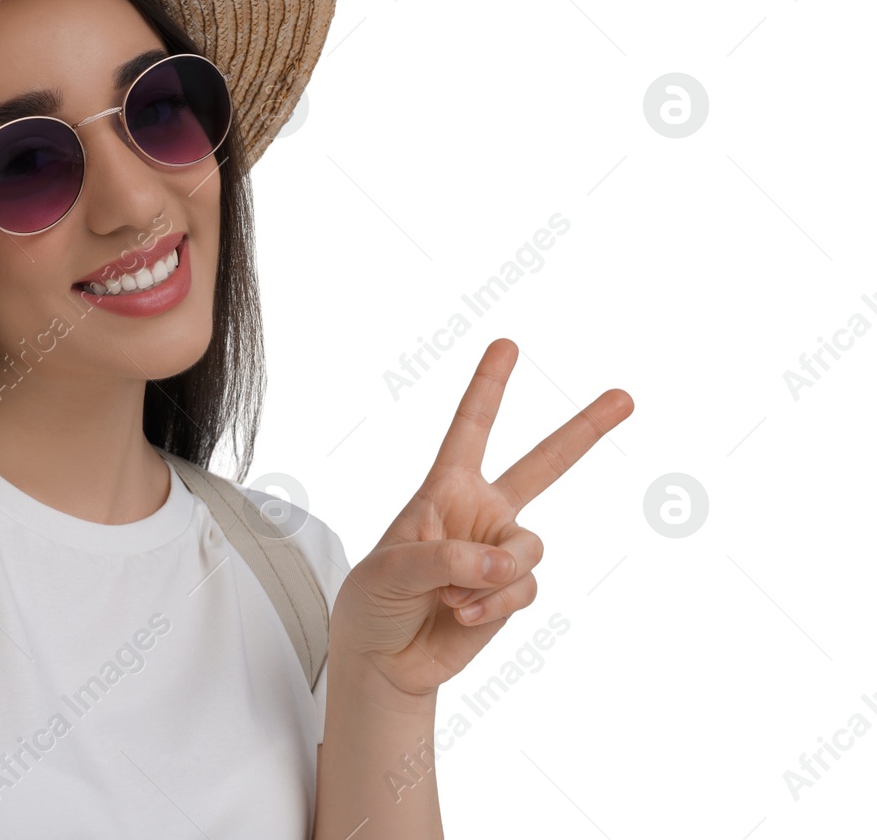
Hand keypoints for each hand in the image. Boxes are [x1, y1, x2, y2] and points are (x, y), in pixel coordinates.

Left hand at [330, 338, 632, 698]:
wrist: (383, 657)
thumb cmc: (374, 600)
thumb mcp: (393, 568)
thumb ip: (449, 558)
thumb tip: (505, 564)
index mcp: (444, 489)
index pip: (470, 429)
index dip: (489, 386)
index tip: (507, 344)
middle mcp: (480, 513)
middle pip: (543, 465)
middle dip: (585, 430)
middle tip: (626, 395)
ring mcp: (500, 553)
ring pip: (529, 549)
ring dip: (491, 576)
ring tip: (450, 595)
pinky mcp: (512, 593)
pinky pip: (522, 590)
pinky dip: (492, 606)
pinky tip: (461, 615)